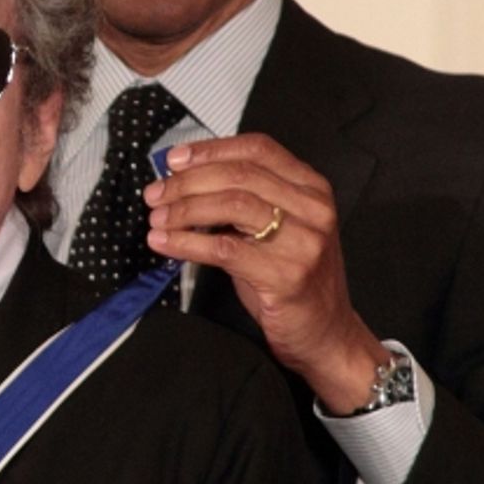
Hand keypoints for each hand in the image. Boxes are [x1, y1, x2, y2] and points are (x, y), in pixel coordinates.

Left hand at [144, 134, 387, 408]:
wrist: (326, 335)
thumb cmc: (292, 281)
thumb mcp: (275, 230)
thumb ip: (243, 201)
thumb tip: (184, 180)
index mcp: (311, 188)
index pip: (257, 149)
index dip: (211, 150)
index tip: (175, 158)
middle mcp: (313, 208)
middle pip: (239, 175)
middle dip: (188, 181)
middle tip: (156, 194)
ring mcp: (304, 241)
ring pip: (232, 205)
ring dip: (185, 210)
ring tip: (158, 219)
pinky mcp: (286, 274)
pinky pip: (225, 249)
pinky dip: (188, 243)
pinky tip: (166, 243)